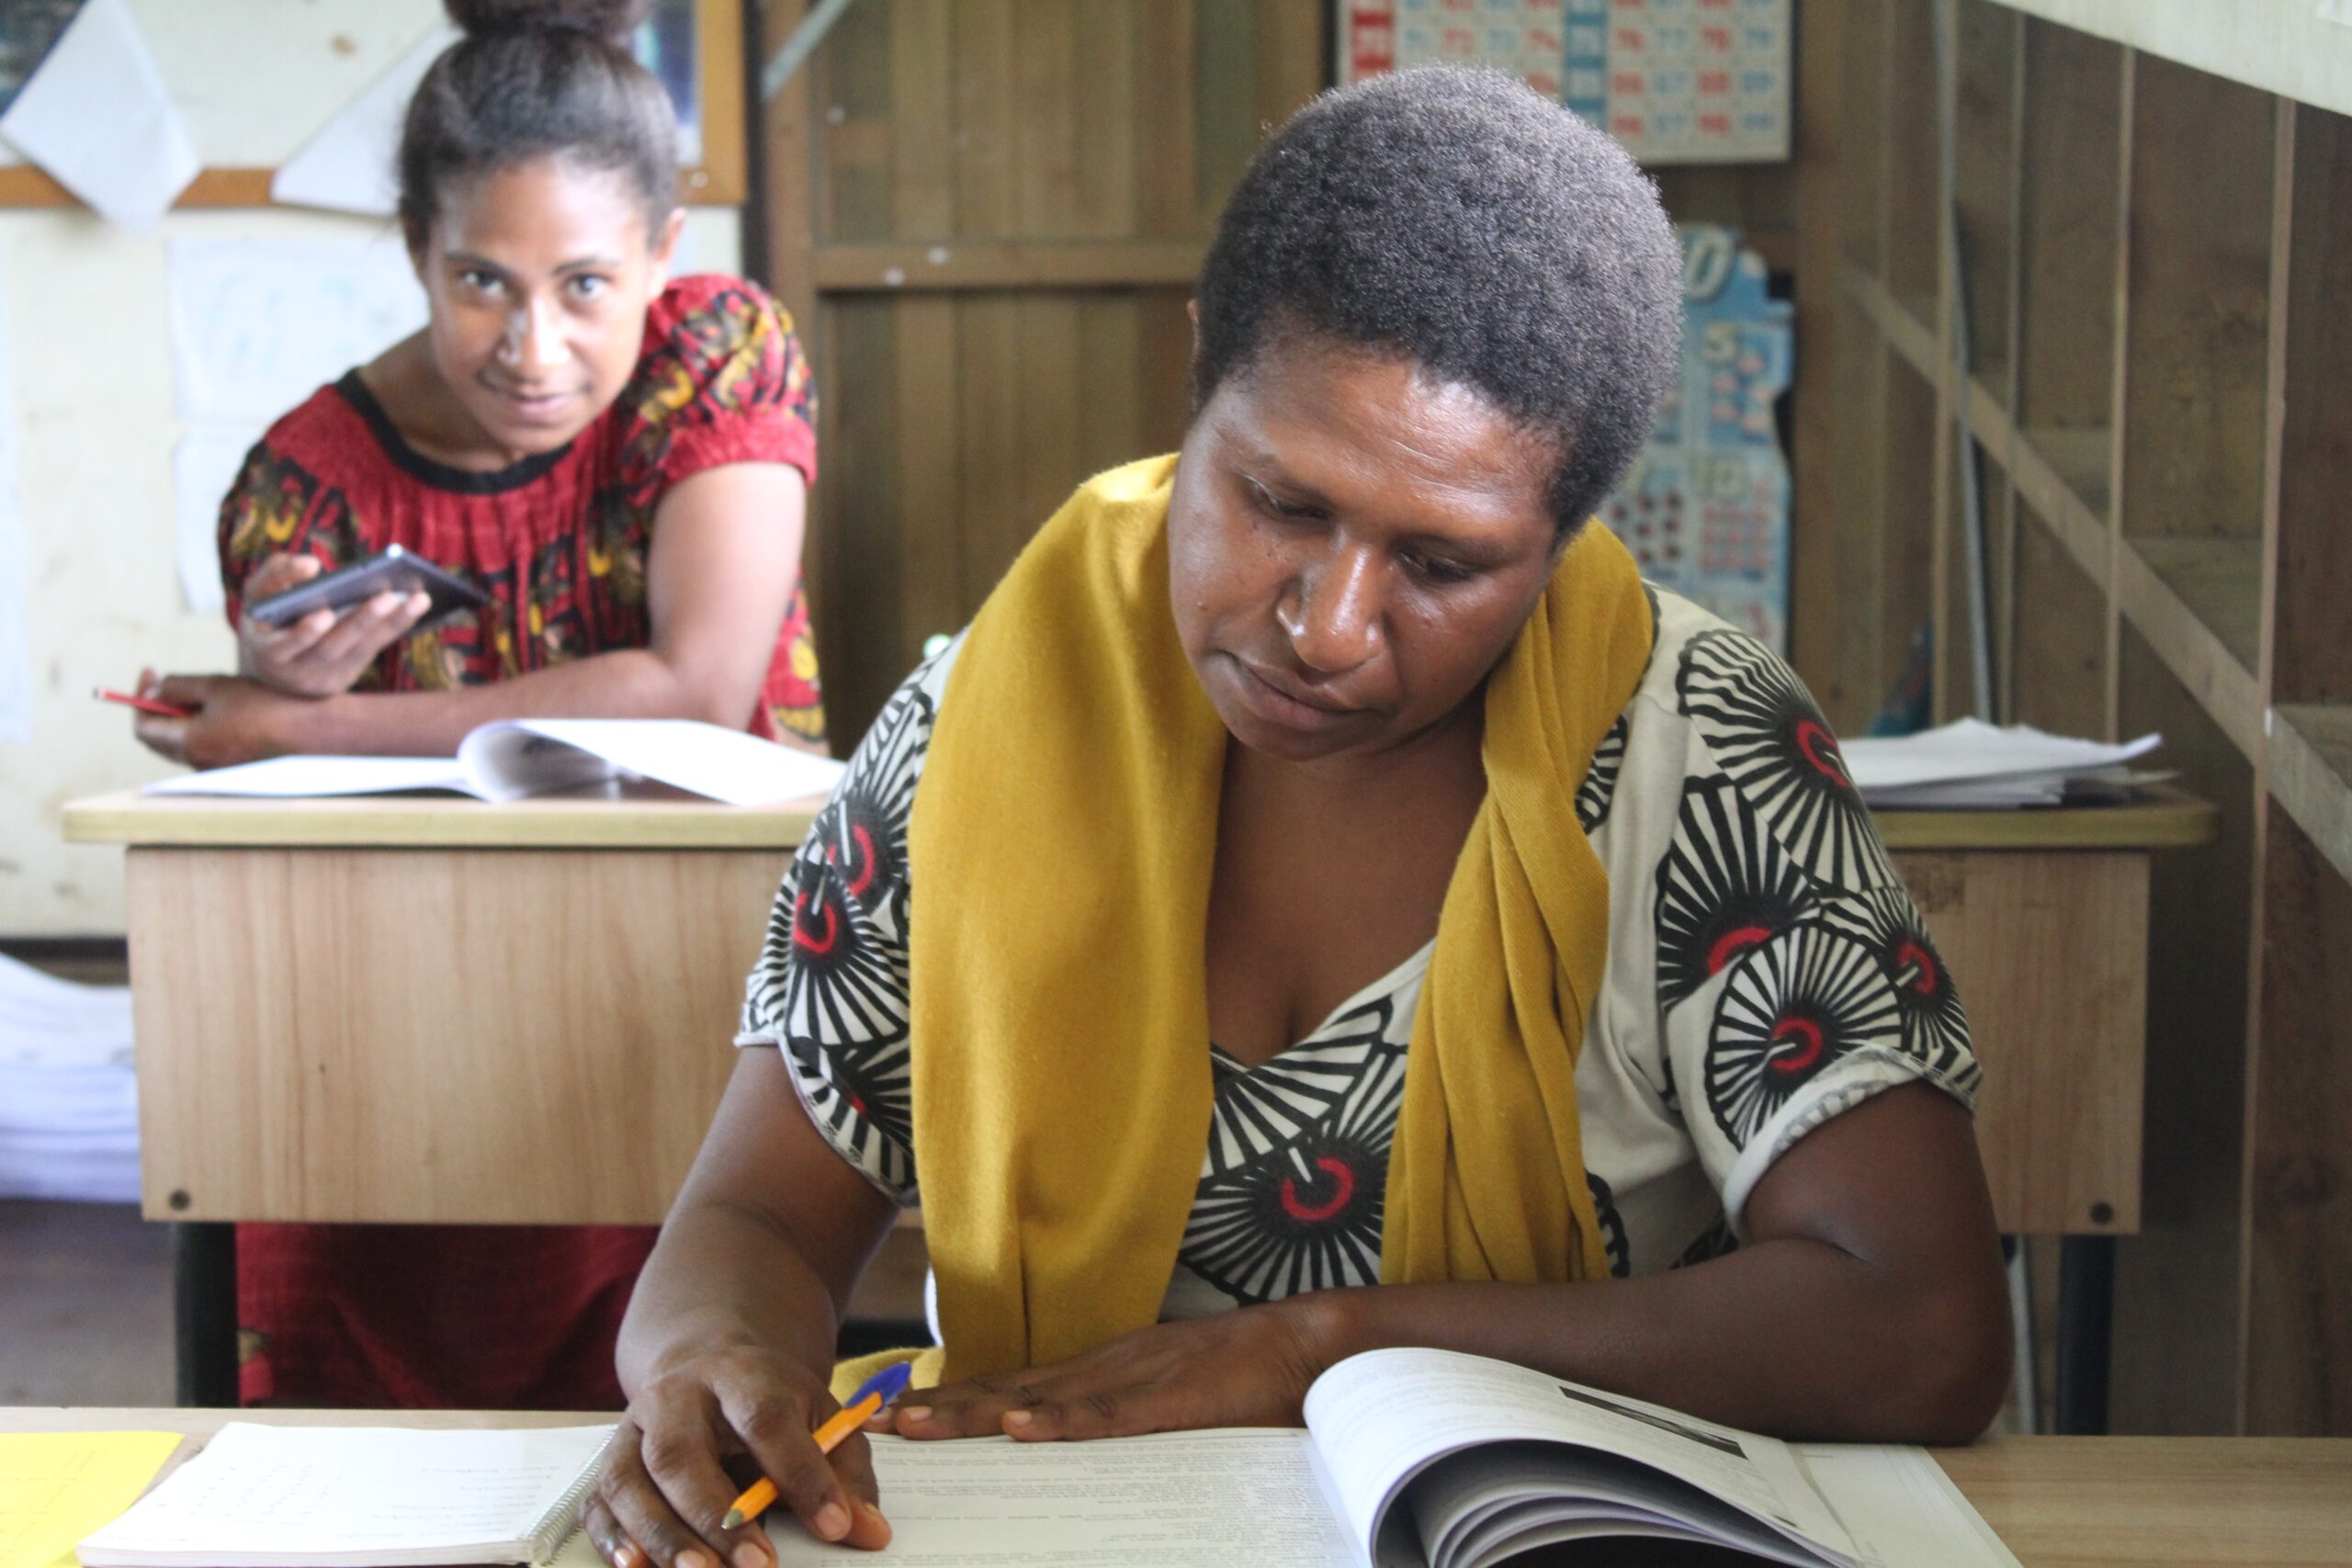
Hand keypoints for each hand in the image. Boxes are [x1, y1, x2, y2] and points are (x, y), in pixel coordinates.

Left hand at [130, 671, 309, 769]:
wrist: (312, 732)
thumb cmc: (267, 706)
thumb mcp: (217, 685)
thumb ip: (177, 687)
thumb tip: (153, 693)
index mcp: (189, 743)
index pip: (143, 727)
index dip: (139, 698)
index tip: (149, 673)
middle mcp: (197, 764)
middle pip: (159, 738)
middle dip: (158, 707)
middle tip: (169, 682)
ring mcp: (216, 769)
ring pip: (182, 742)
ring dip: (182, 717)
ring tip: (205, 693)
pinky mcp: (233, 769)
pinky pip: (205, 748)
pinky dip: (202, 728)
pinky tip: (227, 711)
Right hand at [238, 553, 430, 697]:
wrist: (270, 668)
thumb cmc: (265, 617)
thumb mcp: (257, 594)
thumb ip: (276, 573)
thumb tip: (310, 564)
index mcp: (266, 653)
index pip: (282, 646)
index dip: (303, 634)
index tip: (324, 614)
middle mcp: (296, 673)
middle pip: (330, 649)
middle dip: (360, 622)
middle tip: (388, 596)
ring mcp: (323, 680)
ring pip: (360, 651)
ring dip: (390, 623)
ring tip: (419, 598)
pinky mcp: (346, 678)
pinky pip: (372, 650)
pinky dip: (394, 627)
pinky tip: (416, 605)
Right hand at [584, 1341, 892, 1567]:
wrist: (705, 1359)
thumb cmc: (769, 1399)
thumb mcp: (818, 1413)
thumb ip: (845, 1471)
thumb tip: (869, 1531)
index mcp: (741, 1374)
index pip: (768, 1419)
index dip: (800, 1473)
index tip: (834, 1525)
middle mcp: (677, 1396)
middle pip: (682, 1451)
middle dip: (715, 1515)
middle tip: (757, 1566)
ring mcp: (634, 1427)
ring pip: (632, 1480)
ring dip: (662, 1534)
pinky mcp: (609, 1461)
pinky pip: (598, 1502)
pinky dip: (612, 1538)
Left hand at [881, 1296, 1347, 1443]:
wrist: (1302, 1345)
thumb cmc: (1241, 1379)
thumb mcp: (1167, 1396)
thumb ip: (1120, 1414)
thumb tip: (1068, 1438)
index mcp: (1102, 1370)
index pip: (1015, 1387)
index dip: (957, 1400)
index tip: (903, 1411)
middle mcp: (1103, 1368)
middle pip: (1008, 1389)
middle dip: (942, 1408)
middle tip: (882, 1421)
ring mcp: (1132, 1380)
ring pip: (1039, 1400)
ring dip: (975, 1414)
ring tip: (920, 1425)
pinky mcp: (1167, 1401)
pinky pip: (1105, 1415)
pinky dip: (1060, 1420)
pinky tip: (1021, 1427)